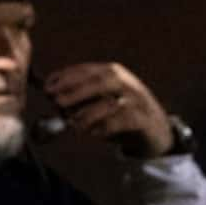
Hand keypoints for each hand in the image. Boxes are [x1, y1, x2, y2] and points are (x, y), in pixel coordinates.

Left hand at [42, 62, 173, 159]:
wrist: (157, 130)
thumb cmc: (122, 116)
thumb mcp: (102, 102)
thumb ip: (82, 100)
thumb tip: (54, 102)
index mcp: (114, 73)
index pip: (87, 70)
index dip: (66, 77)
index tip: (47, 86)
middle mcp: (126, 82)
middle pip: (100, 80)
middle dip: (76, 89)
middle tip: (56, 100)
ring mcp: (137, 100)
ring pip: (111, 102)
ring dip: (89, 113)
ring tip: (73, 123)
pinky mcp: (144, 119)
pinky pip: (123, 121)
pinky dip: (106, 128)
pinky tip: (94, 134)